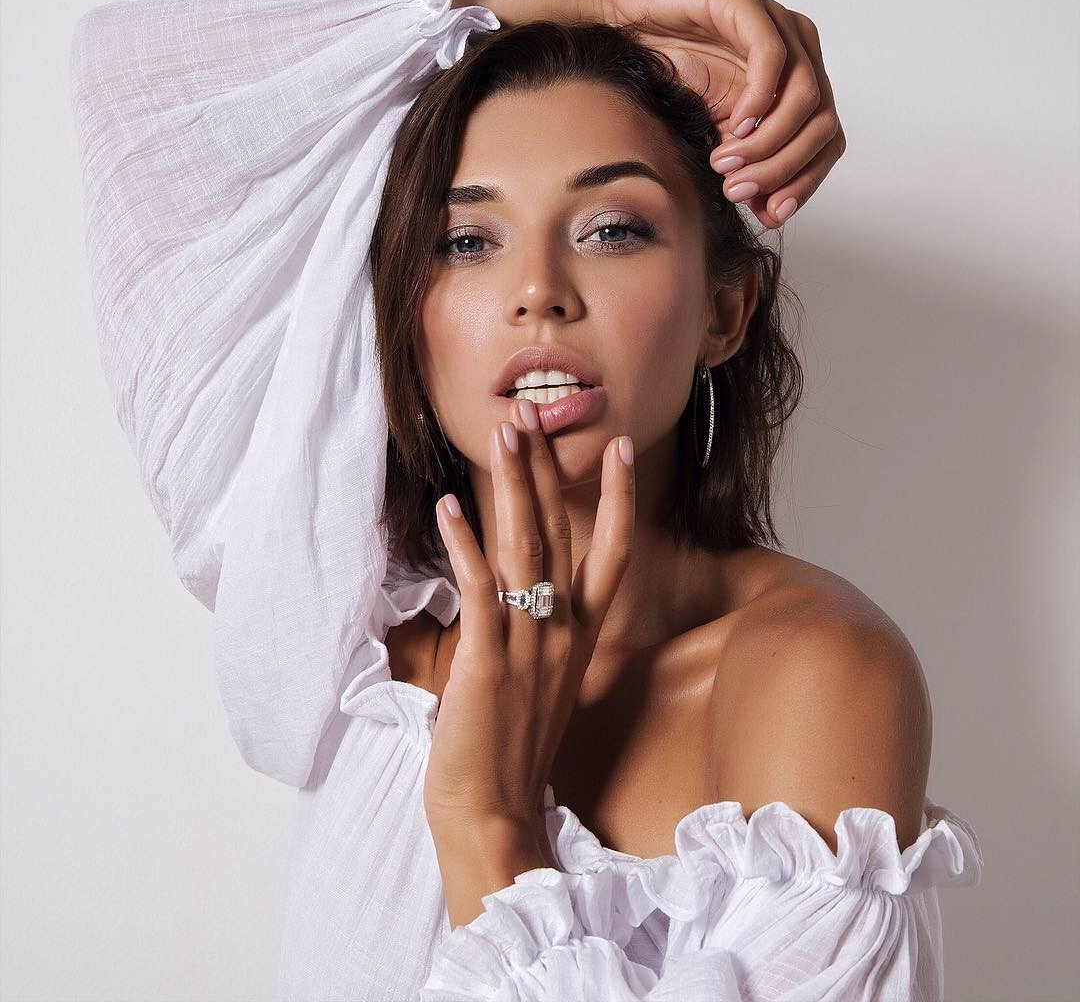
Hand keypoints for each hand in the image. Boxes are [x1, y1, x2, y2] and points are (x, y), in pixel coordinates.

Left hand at [424, 400, 634, 840]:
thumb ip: (542, 630)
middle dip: (547, 469)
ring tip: (505, 434)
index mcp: (580, 636)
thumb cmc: (512, 748)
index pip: (613, 552)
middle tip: (532, 413)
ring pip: (526, 549)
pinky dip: (465, 545)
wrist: (493, 814)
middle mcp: (562, 633)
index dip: (618, 497)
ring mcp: (527, 646)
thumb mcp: (543, 682)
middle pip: (561, 533)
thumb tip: (521, 589)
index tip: (620, 448)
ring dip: (514, 487)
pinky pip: (479, 591)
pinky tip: (451, 506)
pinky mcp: (487, 663)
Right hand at [589, 0, 845, 228]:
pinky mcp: (748, 7)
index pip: (826, 144)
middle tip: (736, 190)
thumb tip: (770, 212)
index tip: (770, 214)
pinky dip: (760, 101)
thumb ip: (746, 169)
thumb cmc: (666, 74)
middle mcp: (798, 57)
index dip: (804, 183)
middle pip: (823, 126)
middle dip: (782, 170)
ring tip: (724, 164)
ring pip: (806, 98)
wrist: (624, 23)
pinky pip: (774, 57)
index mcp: (794, 89)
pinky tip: (733, 128)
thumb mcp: (713, 137)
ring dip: (767, 144)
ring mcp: (778, 28)